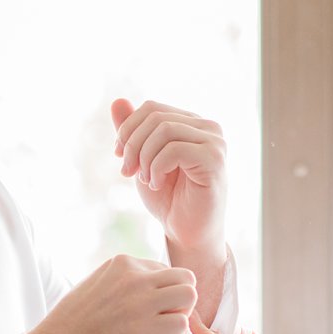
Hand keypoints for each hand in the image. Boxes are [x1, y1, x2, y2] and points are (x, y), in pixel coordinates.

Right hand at [20, 256, 195, 333]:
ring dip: (181, 315)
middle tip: (163, 321)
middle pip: (184, 278)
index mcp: (122, 264)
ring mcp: (142, 300)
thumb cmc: (70, 328)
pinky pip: (183, 324)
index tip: (147, 312)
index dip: (162, 293)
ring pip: (189, 296)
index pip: (164, 270)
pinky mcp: (148, 327)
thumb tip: (141, 285)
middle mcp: (134, 276)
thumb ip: (119, 282)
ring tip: (162, 332)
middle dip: (179, 300)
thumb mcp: (93, 287)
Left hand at [111, 99, 226, 261]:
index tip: (119, 156)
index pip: (152, 108)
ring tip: (146, 180)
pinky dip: (156, 167)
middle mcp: (208, 127)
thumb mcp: (142, 160)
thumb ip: (132, 131)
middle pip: (155, 116)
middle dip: (133, 144)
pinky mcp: (215, 160)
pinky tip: (157, 184)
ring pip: (163, 130)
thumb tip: (117, 100)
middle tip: (128, 171)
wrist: (187, 233)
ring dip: (144, 158)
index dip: (128, 129)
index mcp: (192, 123)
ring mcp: (215, 142)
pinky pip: (174, 149)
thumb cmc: (169, 198)